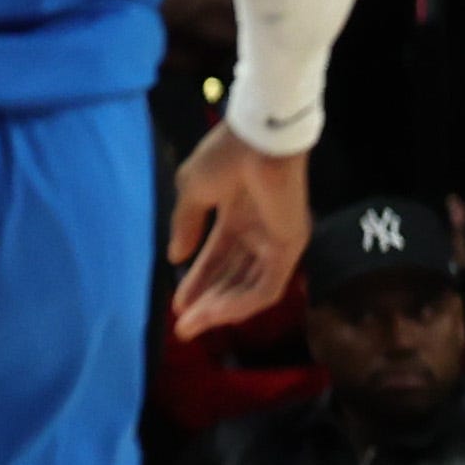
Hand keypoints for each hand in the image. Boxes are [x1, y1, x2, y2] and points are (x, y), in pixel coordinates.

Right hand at [165, 124, 308, 334]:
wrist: (258, 138)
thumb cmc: (225, 156)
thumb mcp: (194, 191)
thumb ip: (186, 225)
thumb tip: (175, 258)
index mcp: (239, 215)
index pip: (217, 257)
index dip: (197, 281)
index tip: (177, 304)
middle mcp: (259, 232)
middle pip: (232, 277)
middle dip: (206, 302)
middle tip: (183, 325)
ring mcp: (276, 241)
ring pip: (249, 288)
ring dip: (220, 309)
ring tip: (193, 324)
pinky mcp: (289, 248)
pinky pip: (266, 286)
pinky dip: (240, 303)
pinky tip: (215, 313)